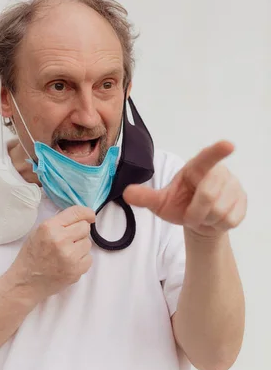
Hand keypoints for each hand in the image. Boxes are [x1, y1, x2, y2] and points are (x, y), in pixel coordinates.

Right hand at [10, 205, 94, 301]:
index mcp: (49, 227)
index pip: (76, 213)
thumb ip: (59, 223)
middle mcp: (60, 240)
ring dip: (80, 246)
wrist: (26, 282)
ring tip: (66, 253)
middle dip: (79, 232)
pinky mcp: (76, 271)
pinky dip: (81, 260)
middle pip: (85, 227)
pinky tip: (69, 263)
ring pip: (88, 243)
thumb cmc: (31, 255)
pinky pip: (89, 258)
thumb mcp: (39, 231)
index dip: (86, 213)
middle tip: (69, 240)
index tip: (90, 216)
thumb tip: (82, 217)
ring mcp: (70, 257)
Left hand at [123, 141, 246, 237]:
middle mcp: (218, 172)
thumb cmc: (181, 206)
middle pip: (208, 196)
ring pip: (220, 210)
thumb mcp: (160, 203)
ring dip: (207, 219)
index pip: (207, 157)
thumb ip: (145, 197)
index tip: (228, 145)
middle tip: (191, 214)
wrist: (200, 222)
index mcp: (196, 167)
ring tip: (203, 215)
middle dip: (196, 212)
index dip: (217, 151)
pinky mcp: (243, 201)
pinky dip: (218, 225)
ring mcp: (234, 186)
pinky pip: (230, 218)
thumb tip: (126, 193)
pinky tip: (215, 219)